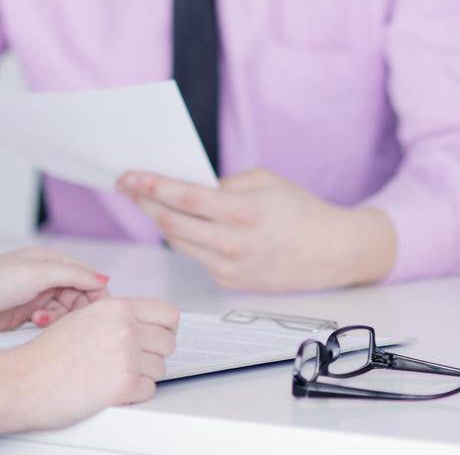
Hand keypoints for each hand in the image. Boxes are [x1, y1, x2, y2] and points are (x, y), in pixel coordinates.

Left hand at [0, 247, 110, 339]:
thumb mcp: (37, 274)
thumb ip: (74, 276)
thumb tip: (105, 280)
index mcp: (50, 260)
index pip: (88, 277)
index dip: (97, 295)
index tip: (97, 314)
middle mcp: (44, 276)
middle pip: (79, 296)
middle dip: (76, 310)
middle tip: (65, 319)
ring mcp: (34, 296)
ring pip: (65, 311)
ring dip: (59, 319)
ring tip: (41, 320)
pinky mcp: (24, 315)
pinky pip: (49, 322)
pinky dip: (47, 326)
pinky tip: (34, 325)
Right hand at [10, 296, 179, 430]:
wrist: (26, 380)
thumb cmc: (47, 354)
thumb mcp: (82, 318)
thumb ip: (114, 317)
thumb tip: (141, 324)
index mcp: (115, 307)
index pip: (168, 313)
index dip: (166, 329)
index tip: (159, 337)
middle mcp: (124, 327)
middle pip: (169, 343)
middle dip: (154, 355)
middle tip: (134, 361)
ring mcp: (126, 355)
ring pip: (160, 369)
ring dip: (143, 376)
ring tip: (115, 376)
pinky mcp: (124, 384)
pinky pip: (149, 391)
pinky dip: (134, 395)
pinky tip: (113, 389)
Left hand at [116, 167, 395, 291]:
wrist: (332, 251)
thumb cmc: (300, 210)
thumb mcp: (264, 181)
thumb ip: (223, 183)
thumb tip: (186, 185)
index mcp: (243, 213)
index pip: (184, 198)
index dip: (151, 186)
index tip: (129, 176)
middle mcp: (233, 245)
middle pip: (172, 223)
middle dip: (144, 202)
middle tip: (126, 186)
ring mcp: (230, 268)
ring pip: (178, 243)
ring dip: (160, 221)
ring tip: (146, 201)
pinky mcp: (230, 283)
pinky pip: (196, 257)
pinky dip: (186, 239)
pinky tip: (180, 223)